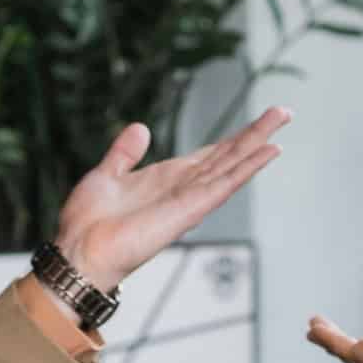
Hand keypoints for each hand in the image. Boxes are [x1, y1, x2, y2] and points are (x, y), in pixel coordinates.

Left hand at [50, 107, 292, 291]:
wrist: (79, 250)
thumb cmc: (88, 223)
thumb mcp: (106, 174)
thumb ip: (125, 153)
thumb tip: (140, 127)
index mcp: (167, 179)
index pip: (210, 155)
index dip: (233, 139)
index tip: (256, 124)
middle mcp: (184, 188)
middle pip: (229, 156)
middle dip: (255, 133)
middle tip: (283, 111)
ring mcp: (191, 198)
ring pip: (233, 164)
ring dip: (258, 141)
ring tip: (283, 118)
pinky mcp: (191, 209)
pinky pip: (225, 183)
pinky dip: (248, 166)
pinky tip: (269, 150)